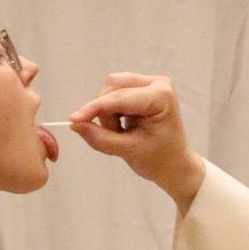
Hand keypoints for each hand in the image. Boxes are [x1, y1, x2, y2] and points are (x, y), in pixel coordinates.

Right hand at [65, 73, 205, 213]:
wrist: (175, 165)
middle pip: (113, 87)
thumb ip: (100, 138)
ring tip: (122, 133)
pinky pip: (115, 93)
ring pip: (111, 89)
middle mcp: (157, 83)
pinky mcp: (142, 88)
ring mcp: (150, 83)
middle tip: (114, 136)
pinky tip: (124, 125)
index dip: (93, 109)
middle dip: (105, 112)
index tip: (73, 119)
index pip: (119, 98)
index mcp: (161, 96)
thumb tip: (75, 124)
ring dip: (108, 112)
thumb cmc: (159, 160)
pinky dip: (112, 111)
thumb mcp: (128, 151)